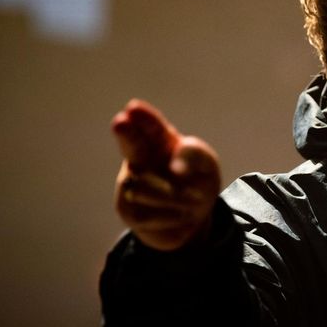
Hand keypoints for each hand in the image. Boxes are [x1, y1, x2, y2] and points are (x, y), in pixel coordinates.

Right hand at [111, 99, 221, 250]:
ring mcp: (130, 183)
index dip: (144, 118)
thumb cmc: (198, 181)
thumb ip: (193, 155)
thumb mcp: (205, 164)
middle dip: (126, 133)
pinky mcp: (127, 210)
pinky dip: (173, 216)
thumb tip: (175, 171)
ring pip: (146, 188)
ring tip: (195, 200)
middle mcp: (140, 157)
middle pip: (130, 143)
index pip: (152, 126)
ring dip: (177, 198)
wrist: (192, 217)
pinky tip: (179, 214)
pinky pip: (150, 215)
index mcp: (160, 141)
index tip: (133, 108)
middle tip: (121, 123)